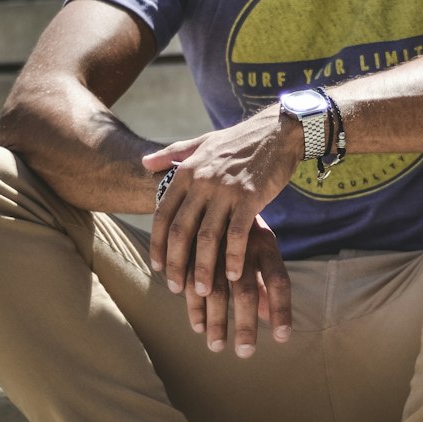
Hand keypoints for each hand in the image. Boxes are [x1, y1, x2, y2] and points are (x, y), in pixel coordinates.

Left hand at [143, 108, 301, 294]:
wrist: (278, 130)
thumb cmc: (239, 141)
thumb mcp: (202, 142)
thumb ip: (172, 154)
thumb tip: (143, 162)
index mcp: (187, 171)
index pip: (163, 215)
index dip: (157, 244)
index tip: (157, 268)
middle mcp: (202, 181)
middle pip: (181, 231)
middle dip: (176, 264)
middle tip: (175, 288)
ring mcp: (226, 189)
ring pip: (207, 237)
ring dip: (203, 268)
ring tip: (202, 291)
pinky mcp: (251, 197)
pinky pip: (238, 234)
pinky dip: (233, 258)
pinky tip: (233, 276)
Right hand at [183, 216, 291, 355]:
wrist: (209, 185)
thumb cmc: (243, 227)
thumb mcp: (261, 247)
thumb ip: (267, 283)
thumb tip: (275, 319)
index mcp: (265, 243)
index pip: (279, 280)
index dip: (281, 309)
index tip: (282, 338)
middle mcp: (242, 244)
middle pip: (246, 290)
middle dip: (245, 324)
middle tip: (244, 353)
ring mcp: (214, 246)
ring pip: (214, 289)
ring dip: (215, 319)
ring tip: (216, 346)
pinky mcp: (190, 247)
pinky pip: (190, 280)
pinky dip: (193, 305)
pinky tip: (197, 325)